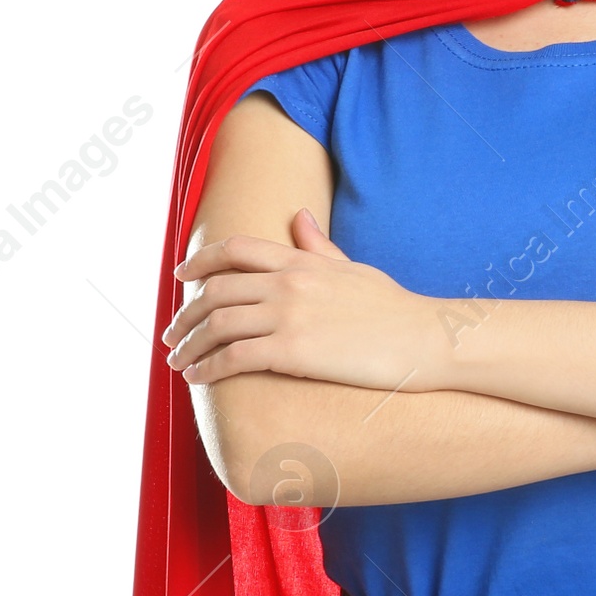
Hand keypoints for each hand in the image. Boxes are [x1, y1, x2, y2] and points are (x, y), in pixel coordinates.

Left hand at [162, 209, 443, 389]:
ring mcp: (288, 316)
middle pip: (215, 290)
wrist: (423, 339)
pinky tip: (198, 379)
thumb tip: (300, 216)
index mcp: (301, 261)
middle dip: (185, 314)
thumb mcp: (353, 268)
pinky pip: (233, 358)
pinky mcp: (292, 352)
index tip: (181, 277)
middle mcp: (288, 283)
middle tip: (171, 334)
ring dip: (189, 344)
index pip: (235, 249)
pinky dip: (208, 368)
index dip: (200, 261)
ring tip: (178, 361)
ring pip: (217, 324)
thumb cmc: (394, 309)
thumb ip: (319, 246)